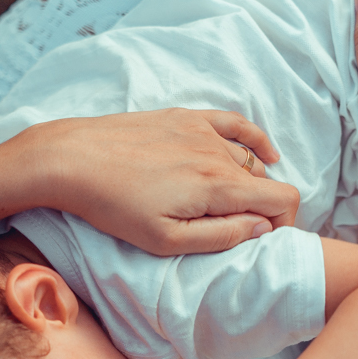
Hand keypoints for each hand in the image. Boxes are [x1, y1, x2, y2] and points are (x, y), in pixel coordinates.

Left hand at [37, 109, 300, 255]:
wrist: (72, 160)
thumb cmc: (114, 207)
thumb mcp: (166, 240)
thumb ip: (221, 236)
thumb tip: (262, 228)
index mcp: (217, 187)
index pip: (282, 198)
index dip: (285, 223)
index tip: (267, 240)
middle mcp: (217, 154)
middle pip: (265, 181)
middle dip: (264, 207)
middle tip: (237, 229)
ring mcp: (202, 131)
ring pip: (248, 158)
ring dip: (250, 182)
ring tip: (231, 205)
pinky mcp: (185, 118)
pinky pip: (235, 123)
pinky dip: (256, 139)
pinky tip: (265, 153)